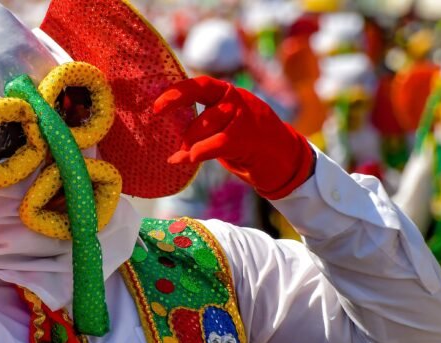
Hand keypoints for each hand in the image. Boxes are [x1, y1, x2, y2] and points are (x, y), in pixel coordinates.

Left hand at [153, 76, 314, 199]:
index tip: (156, 107)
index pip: (198, 85)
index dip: (176, 93)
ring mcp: (244, 115)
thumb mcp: (224, 127)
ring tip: (184, 156)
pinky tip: (188, 159)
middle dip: (185, 128)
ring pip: (206, 125)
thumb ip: (202, 125)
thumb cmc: (248, 145)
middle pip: (201, 106)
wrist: (285, 160)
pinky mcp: (249, 136)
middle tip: (176, 145)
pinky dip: (200, 151)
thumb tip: (171, 134)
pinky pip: (217, 142)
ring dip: (191, 144)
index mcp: (227, 93)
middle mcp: (235, 99)